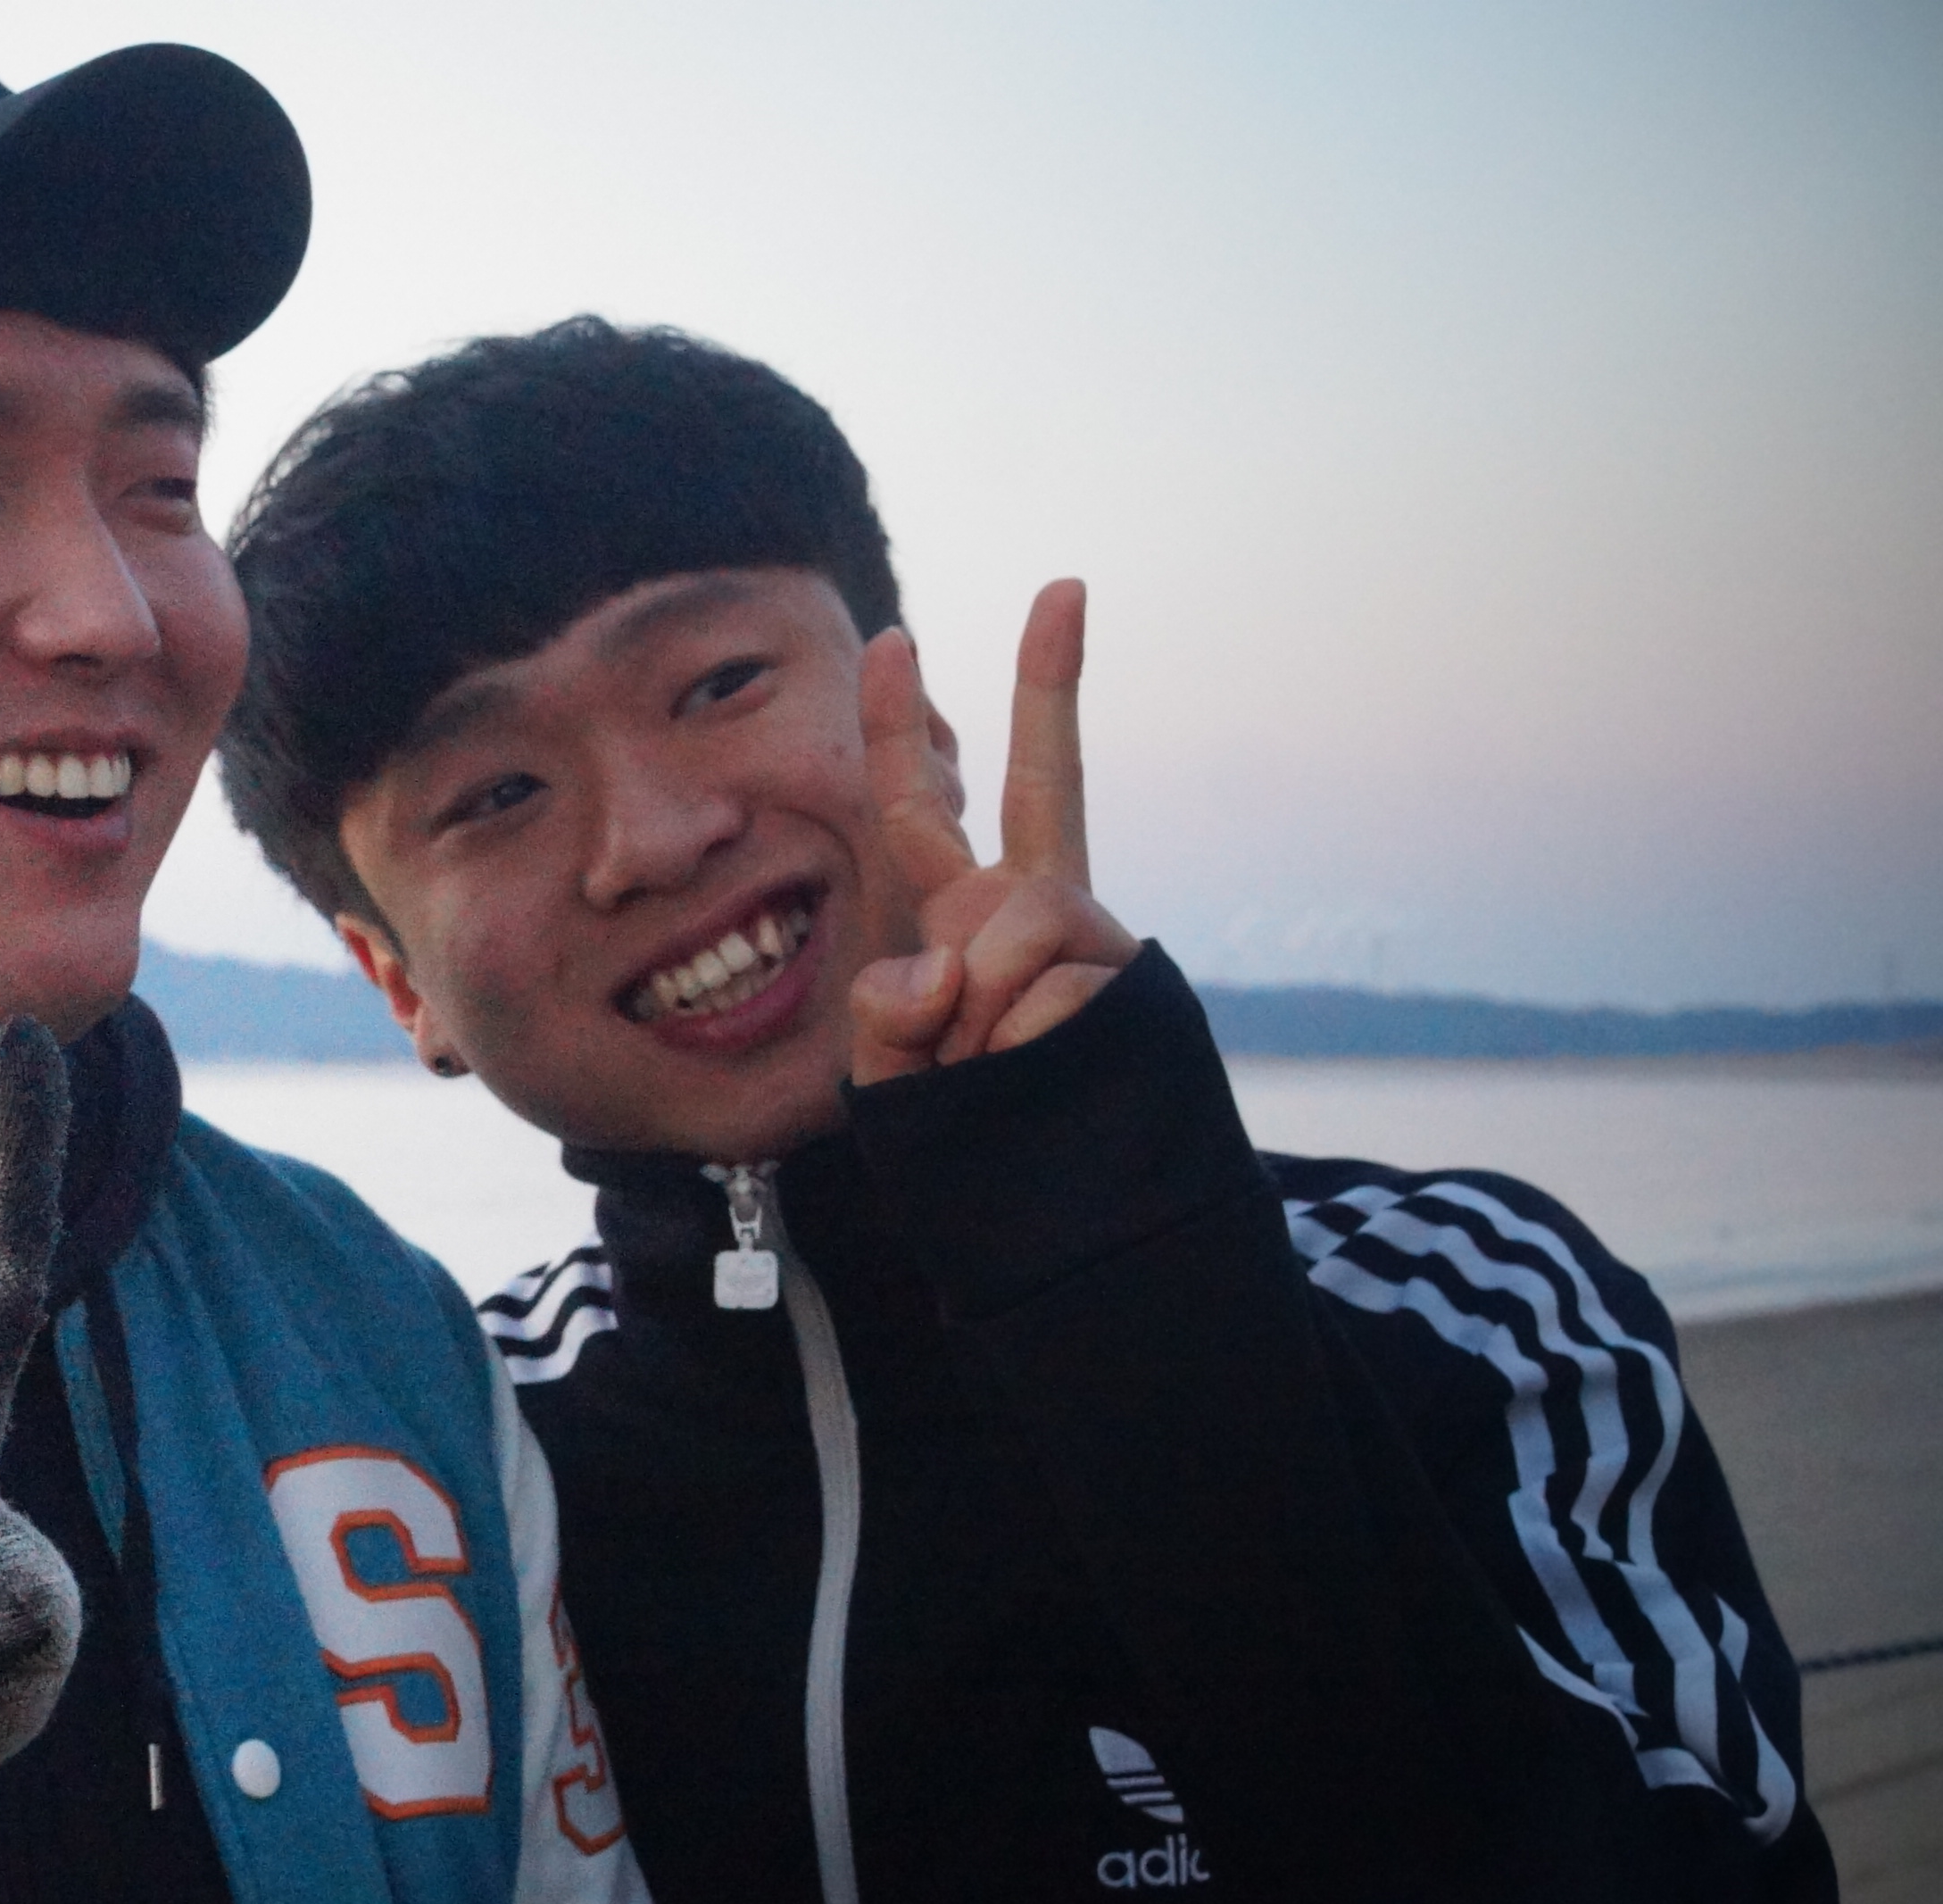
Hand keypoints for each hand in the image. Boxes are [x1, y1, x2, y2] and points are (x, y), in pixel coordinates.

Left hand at [847, 578, 1142, 1082]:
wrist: (1066, 1206)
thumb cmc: (969, 1129)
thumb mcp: (892, 1070)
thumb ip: (889, 1012)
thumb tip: (946, 965)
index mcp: (968, 913)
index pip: (921, 810)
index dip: (894, 730)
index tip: (888, 639)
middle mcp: (1037, 906)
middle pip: (1048, 782)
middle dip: (1051, 681)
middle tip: (1064, 584)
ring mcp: (1091, 940)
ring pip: (1008, 943)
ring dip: (974, 1025)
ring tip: (990, 1071)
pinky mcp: (1127, 988)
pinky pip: (1041, 1003)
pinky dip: (1013, 1054)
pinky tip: (1036, 1081)